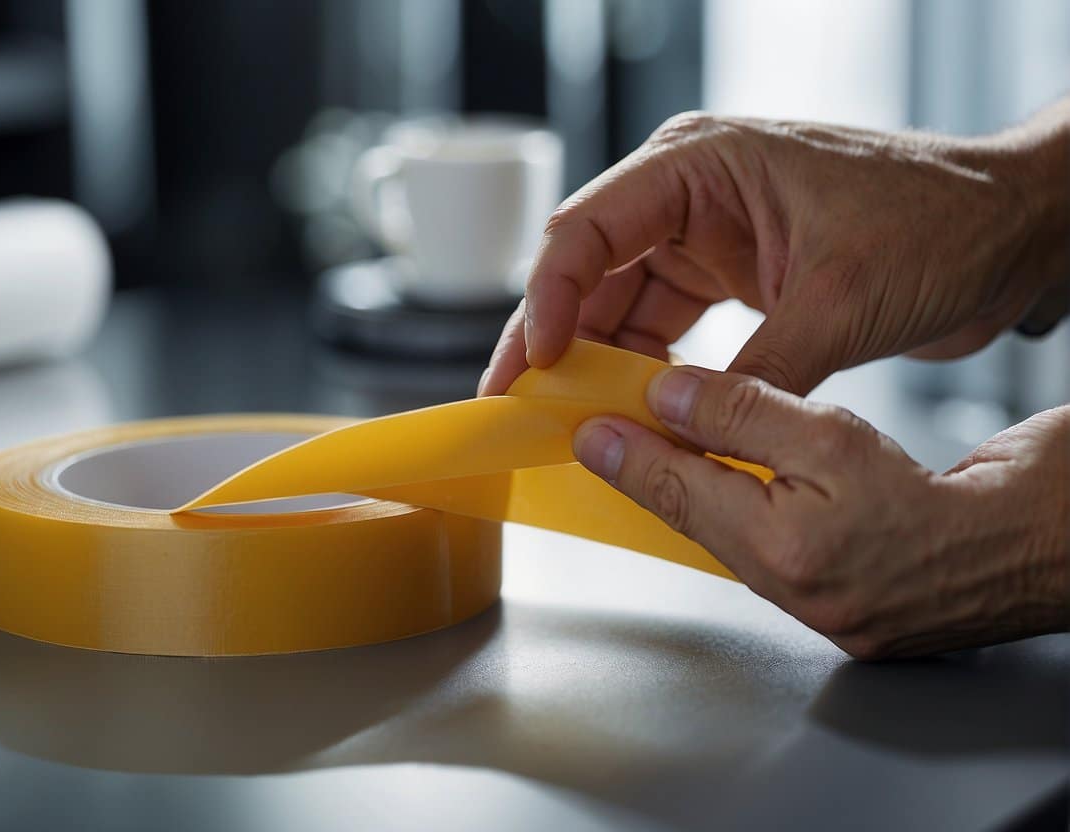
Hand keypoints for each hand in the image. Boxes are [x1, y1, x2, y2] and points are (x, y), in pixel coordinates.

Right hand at [480, 105, 1069, 397]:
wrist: (1015, 233)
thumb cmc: (941, 223)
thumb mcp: (842, 300)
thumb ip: (756, 374)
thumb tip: (687, 441)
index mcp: (700, 165)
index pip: (588, 229)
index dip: (545, 299)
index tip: (532, 367)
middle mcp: (690, 197)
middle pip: (586, 274)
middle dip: (548, 343)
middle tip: (513, 408)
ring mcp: (707, 241)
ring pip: (618, 310)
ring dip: (592, 368)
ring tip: (562, 426)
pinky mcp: (731, 283)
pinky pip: (663, 333)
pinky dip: (644, 377)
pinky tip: (628, 418)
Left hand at [572, 367, 1069, 658]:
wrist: (1037, 550)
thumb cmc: (964, 500)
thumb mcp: (837, 436)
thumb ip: (745, 414)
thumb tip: (670, 398)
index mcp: (786, 551)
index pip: (677, 492)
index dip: (626, 455)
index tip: (585, 431)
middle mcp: (791, 589)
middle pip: (695, 519)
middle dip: (651, 472)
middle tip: (608, 433)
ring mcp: (815, 603)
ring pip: (729, 533)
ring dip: (694, 488)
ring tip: (661, 446)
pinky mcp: (839, 599)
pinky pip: (768, 545)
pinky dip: (743, 507)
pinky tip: (735, 481)